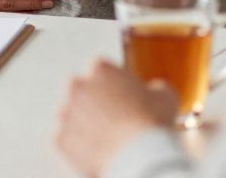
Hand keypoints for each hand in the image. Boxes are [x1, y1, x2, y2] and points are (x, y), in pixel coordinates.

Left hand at [55, 59, 176, 176]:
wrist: (139, 156)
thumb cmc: (151, 123)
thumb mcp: (165, 95)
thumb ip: (153, 88)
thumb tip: (154, 92)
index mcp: (100, 68)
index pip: (101, 72)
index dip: (113, 86)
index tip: (122, 98)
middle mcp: (77, 86)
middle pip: (82, 92)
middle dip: (94, 103)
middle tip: (113, 119)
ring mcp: (65, 113)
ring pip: (72, 116)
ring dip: (85, 124)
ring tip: (106, 138)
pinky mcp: (60, 138)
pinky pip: (68, 140)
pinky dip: (79, 146)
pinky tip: (98, 151)